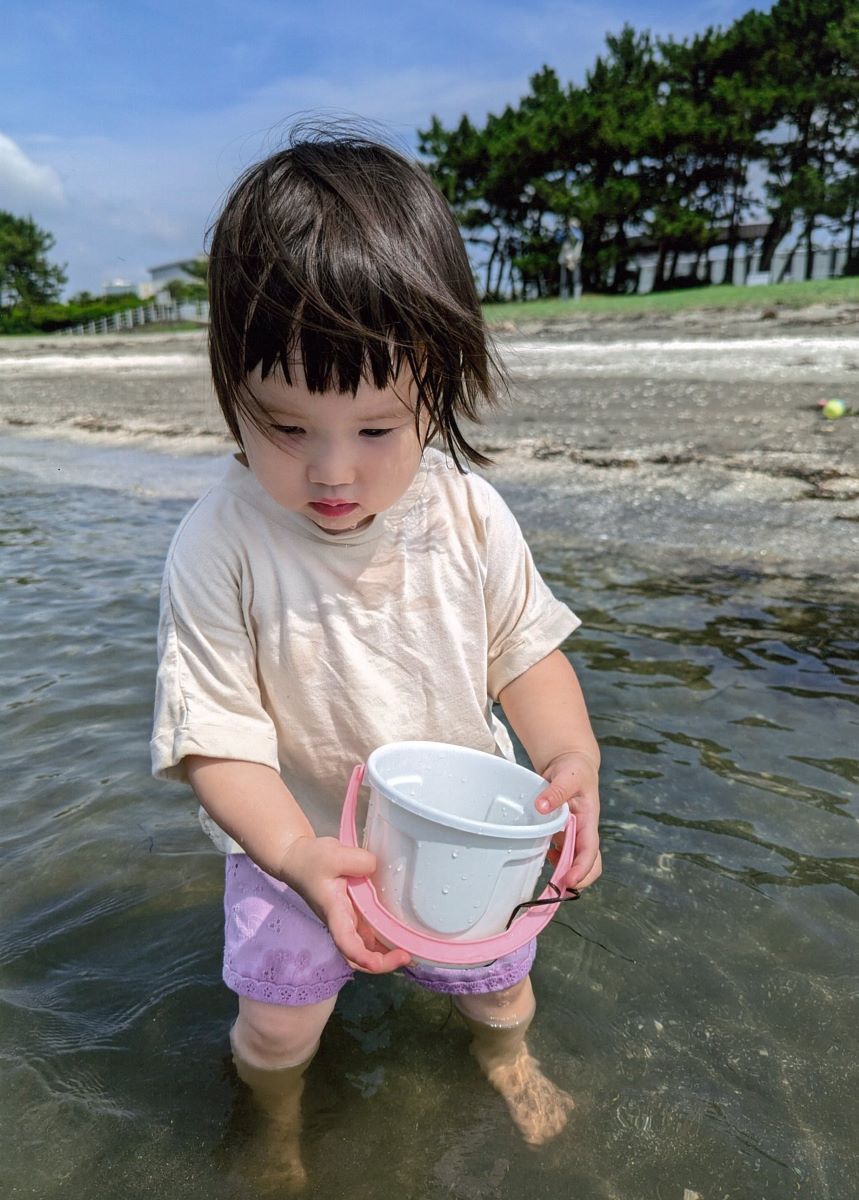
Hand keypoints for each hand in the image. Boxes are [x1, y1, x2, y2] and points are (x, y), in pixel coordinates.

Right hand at [278, 835, 411, 974]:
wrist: (297, 859)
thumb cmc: (311, 860)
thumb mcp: (333, 854)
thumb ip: (359, 861)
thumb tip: (377, 869)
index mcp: (334, 912)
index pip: (346, 942)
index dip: (361, 956)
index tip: (378, 963)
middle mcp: (342, 922)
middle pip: (358, 956)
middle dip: (381, 963)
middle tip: (407, 956)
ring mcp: (348, 920)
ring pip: (366, 948)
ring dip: (386, 954)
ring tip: (412, 949)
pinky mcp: (353, 913)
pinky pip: (370, 933)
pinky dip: (386, 939)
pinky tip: (403, 932)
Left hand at [535, 751, 601, 890]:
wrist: (571, 764)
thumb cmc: (574, 770)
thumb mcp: (567, 776)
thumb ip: (556, 791)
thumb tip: (542, 806)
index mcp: (588, 821)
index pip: (589, 850)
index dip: (582, 868)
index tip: (570, 880)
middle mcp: (582, 831)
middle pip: (586, 864)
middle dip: (575, 880)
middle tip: (557, 890)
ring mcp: (572, 834)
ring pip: (573, 862)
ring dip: (563, 874)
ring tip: (547, 883)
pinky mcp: (561, 833)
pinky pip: (560, 853)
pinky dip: (553, 861)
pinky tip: (541, 858)